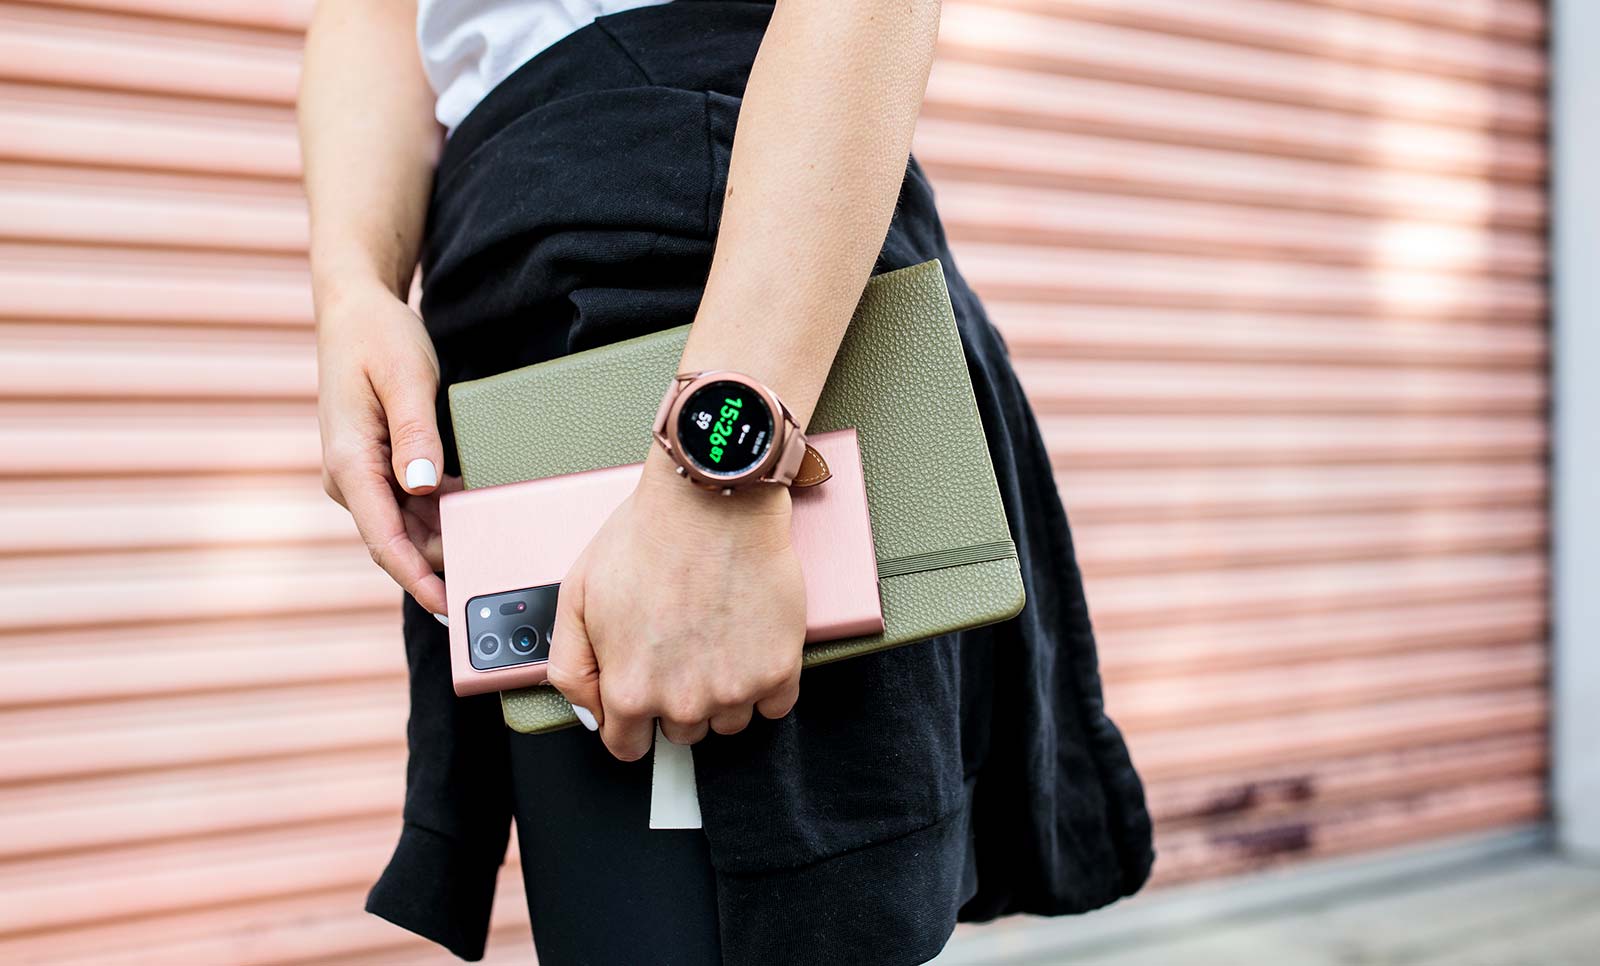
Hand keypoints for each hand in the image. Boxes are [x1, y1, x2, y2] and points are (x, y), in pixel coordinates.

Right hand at [315, 279, 456, 615]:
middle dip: (438, 564)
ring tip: (489, 552)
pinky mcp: (376, 466)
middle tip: (487, 581)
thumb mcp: (405, 377)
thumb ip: (415, 434)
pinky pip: (409, 504)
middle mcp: (348, 476)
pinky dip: (441, 512)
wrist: (354, 310)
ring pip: (405, 526)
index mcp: (348, 462)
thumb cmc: (378, 337)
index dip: (415, 577)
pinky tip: (474, 511)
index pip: (382, 538)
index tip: (445, 605)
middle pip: (397, 540)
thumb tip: (422, 487)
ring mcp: (361, 473)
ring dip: (443, 538)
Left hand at [547, 452, 805, 759]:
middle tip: (680, 648)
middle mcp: (682, 700)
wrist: (714, 502)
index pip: (628, 746)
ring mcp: (735, 690)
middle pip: (681, 733)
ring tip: (715, 638)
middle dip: (677, 699)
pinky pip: (774, 706)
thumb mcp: (577, 595)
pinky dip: (765, 683)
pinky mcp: (778, 671)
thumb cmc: (650, 536)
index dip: (631, 722)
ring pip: (728, 722)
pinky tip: (748, 644)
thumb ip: (572, 667)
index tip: (643, 703)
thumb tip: (592, 713)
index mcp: (629, 689)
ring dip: (722, 692)